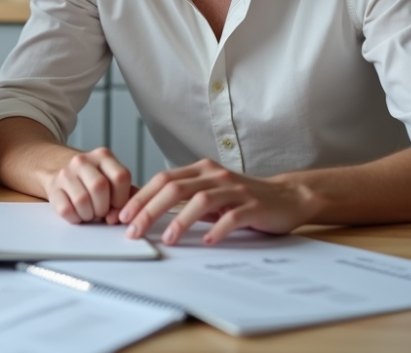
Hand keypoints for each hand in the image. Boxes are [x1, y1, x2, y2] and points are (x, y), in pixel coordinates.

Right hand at [44, 147, 133, 224]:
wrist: (59, 168)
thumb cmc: (91, 179)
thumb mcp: (111, 178)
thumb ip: (127, 193)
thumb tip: (129, 214)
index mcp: (103, 156)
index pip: (120, 176)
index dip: (122, 198)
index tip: (117, 207)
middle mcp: (83, 161)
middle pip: (99, 187)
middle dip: (104, 208)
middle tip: (102, 212)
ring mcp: (65, 173)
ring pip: (82, 200)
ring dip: (89, 215)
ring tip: (90, 213)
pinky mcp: (53, 188)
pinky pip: (66, 210)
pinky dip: (75, 218)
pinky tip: (78, 214)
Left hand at [119, 159, 317, 245]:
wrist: (287, 196)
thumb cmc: (243, 198)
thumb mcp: (210, 193)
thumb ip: (184, 198)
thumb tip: (147, 213)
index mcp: (201, 170)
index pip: (163, 179)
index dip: (141, 197)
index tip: (123, 216)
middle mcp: (215, 175)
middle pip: (175, 188)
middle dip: (150, 209)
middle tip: (134, 230)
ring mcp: (235, 189)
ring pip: (201, 200)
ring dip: (180, 220)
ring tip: (167, 238)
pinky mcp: (253, 205)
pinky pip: (232, 216)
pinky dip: (218, 228)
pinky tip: (208, 241)